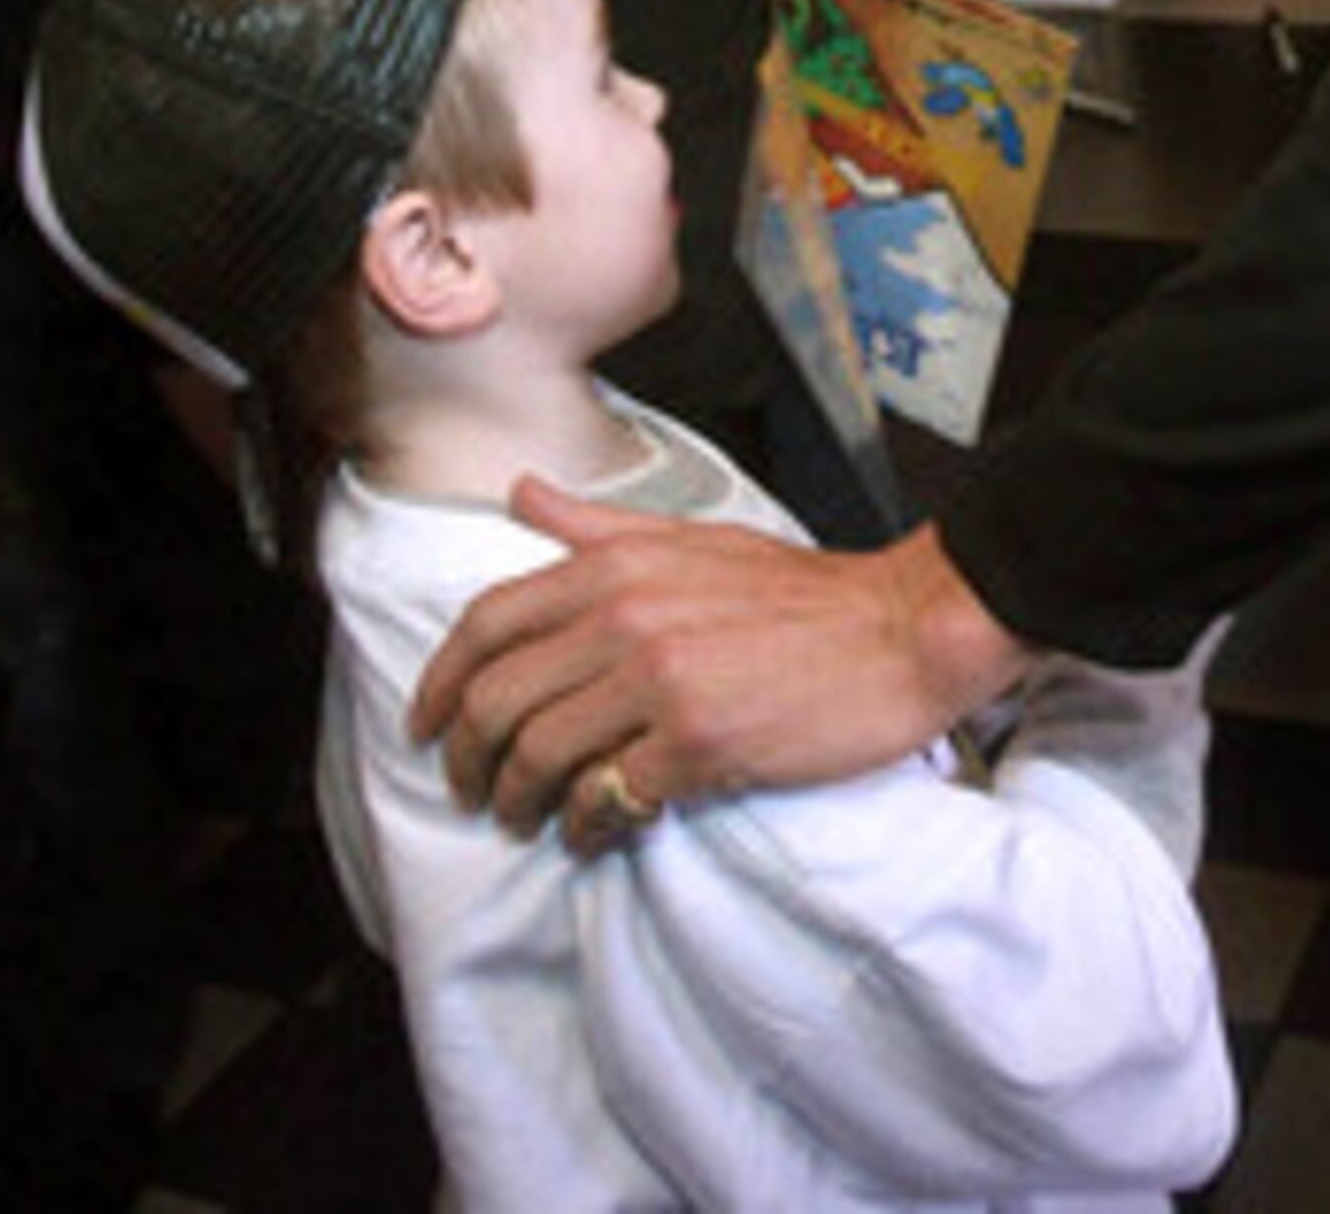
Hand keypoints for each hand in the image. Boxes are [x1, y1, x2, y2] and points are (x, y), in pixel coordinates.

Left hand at [411, 487, 1032, 842]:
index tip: (427, 723)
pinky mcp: (700, 743)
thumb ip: (596, 528)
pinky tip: (592, 835)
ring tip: (525, 819)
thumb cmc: (804, 593)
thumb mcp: (694, 538)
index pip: (489, 622)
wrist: (902, 630)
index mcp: (618, 566)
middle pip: (499, 698)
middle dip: (467, 757)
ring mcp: (661, 682)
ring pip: (541, 754)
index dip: (440, 681)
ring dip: (518, 800)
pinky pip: (608, 798)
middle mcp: (626, 617)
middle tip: (469, 790)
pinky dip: (586, 827)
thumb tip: (522, 494)